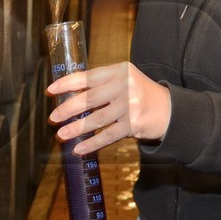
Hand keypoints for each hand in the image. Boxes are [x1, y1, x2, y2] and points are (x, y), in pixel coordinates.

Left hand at [47, 61, 169, 155]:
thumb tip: (69, 96)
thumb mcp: (124, 80)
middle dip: (67, 109)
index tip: (51, 91)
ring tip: (61, 134)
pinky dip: (91, 144)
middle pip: (89, 99)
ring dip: (76, 128)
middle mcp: (124, 86)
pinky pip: (107, 136)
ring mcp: (130, 106)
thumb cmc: (140, 94)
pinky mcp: (133, 125)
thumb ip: (102, 85)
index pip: (88, 76)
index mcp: (119, 71)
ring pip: (96, 119)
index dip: (67, 84)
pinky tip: (78, 149)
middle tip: (53, 118)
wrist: (169, 110)